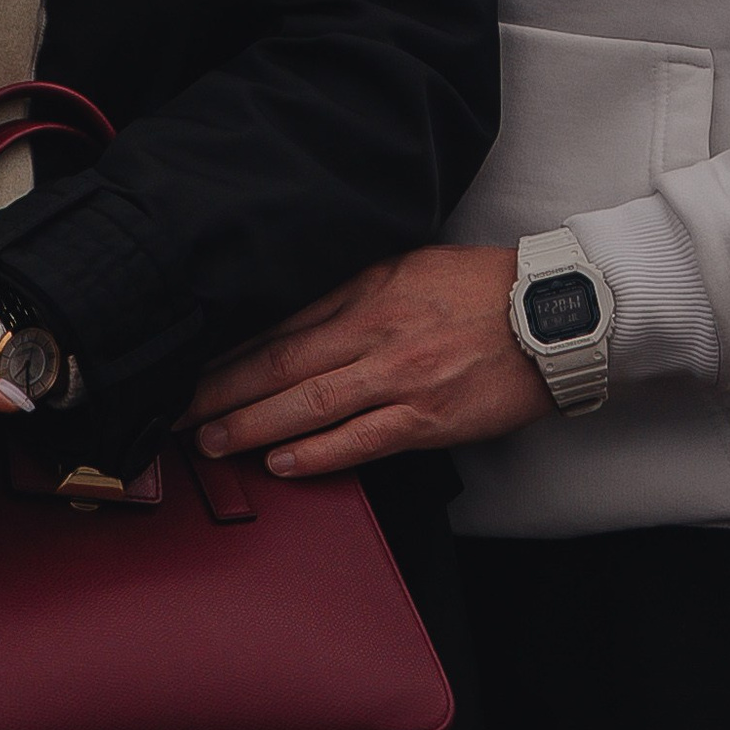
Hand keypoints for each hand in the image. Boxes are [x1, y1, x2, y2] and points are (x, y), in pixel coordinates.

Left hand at [186, 247, 551, 476]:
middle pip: (283, 362)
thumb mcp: (408, 266)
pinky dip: (316, 453)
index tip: (195, 366)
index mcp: (368, 290)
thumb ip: (355, 291)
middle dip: (225, 389)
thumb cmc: (480, 287)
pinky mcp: (427, 417)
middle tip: (181, 411)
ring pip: (310, 402)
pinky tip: (281, 462)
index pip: (284, 324)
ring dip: (254, 424)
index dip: (234, 350)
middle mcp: (375, 331)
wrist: (548, 314)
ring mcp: (400, 376)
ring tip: (213, 440)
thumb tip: (300, 317)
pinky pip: (361, 440)